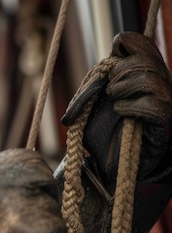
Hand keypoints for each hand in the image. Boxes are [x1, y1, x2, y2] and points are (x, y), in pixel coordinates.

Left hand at [62, 32, 171, 181]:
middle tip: (109, 89)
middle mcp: (159, 81)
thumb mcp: (93, 100)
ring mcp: (165, 100)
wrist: (111, 165)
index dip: (122, 45)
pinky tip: (122, 113)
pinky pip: (152, 104)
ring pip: (149, 77)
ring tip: (114, 101)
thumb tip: (103, 66)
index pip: (141, 41)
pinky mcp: (165, 120)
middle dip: (118, 71)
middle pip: (144, 58)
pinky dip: (131, 106)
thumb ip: (97, 80)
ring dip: (123, 88)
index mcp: (143, 71)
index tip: (109, 64)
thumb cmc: (103, 131)